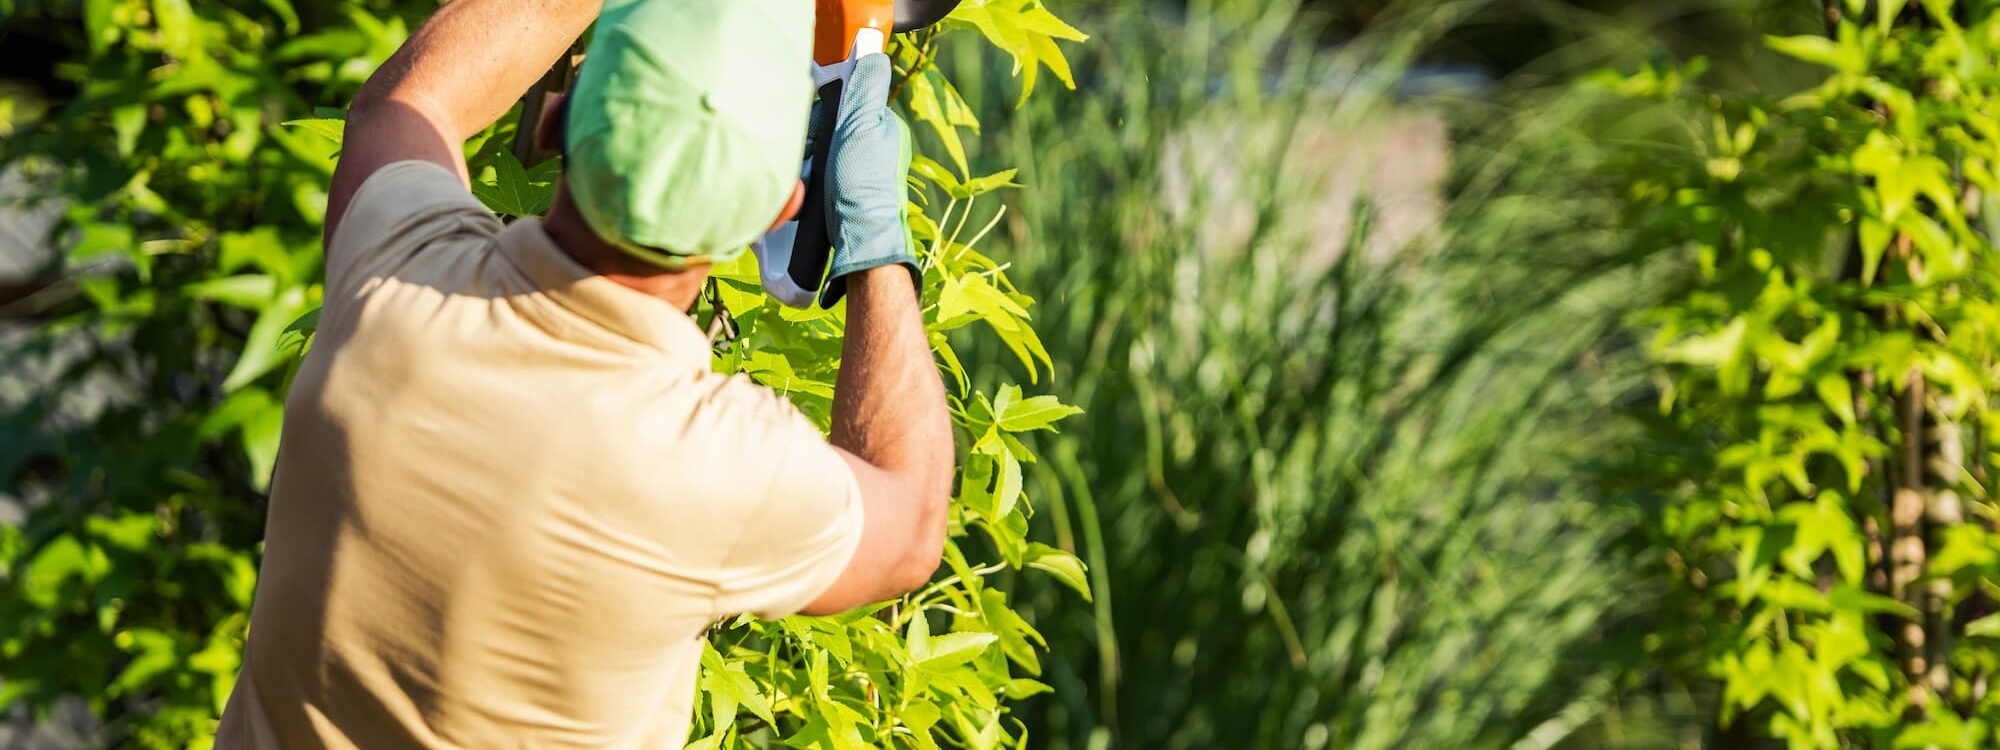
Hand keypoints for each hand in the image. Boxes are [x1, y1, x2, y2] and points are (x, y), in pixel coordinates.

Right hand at [821, 53, 918, 306]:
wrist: (859, 240)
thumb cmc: (861, 183)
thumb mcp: (862, 126)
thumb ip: (866, 88)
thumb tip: (872, 51)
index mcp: (884, 129)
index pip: (846, 104)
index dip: (824, 111)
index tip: (816, 126)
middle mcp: (879, 151)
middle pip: (832, 129)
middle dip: (815, 140)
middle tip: (811, 155)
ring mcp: (865, 177)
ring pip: (823, 155)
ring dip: (810, 164)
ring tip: (809, 179)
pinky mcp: (851, 199)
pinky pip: (822, 180)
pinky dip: (812, 184)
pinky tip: (810, 195)